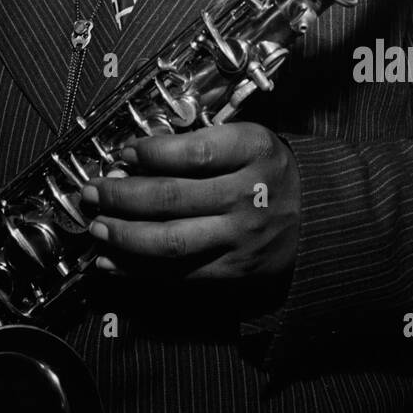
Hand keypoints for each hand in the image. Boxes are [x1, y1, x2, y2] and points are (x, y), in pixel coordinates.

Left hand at [81, 122, 300, 283]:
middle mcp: (249, 195)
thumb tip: (134, 155)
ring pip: (170, 241)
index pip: (194, 152)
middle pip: (171, 197)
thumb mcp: (250, 139)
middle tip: (92, 191)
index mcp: (255, 151)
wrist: (320, 218)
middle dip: (121, 195)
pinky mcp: (233, 271)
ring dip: (123, 235)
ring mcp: (241, 237)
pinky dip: (137, 270)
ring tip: (96, 226)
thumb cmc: (271, 171)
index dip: (151, 153)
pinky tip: (110, 261)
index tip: (124, 151)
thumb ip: (201, 141)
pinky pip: (178, 274)